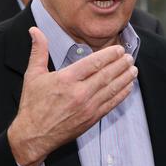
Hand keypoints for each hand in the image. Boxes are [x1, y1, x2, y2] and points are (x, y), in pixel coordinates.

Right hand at [7, 27, 136, 165]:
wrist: (33, 135)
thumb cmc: (33, 105)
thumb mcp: (33, 75)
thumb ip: (38, 50)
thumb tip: (34, 30)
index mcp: (66, 79)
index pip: (94, 62)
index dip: (109, 54)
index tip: (118, 49)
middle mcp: (79, 92)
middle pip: (107, 74)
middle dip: (121, 64)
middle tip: (129, 57)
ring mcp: (88, 106)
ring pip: (112, 88)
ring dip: (125, 77)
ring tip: (133, 69)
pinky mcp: (92, 118)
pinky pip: (112, 103)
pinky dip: (122, 94)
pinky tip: (129, 86)